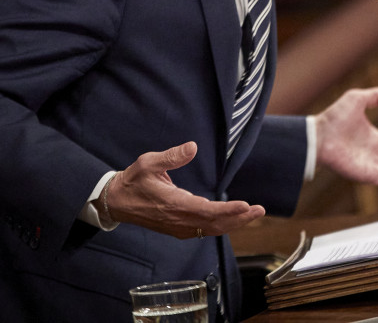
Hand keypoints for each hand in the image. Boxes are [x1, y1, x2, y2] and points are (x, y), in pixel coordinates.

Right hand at [105, 141, 265, 238]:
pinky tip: (233, 219)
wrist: (117, 203)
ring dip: (234, 223)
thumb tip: (192, 147)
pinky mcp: (179, 228)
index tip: (246, 206)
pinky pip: (205, 230)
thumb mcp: (148, 163)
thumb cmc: (133, 181)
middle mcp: (179, 220)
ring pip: (211, 229)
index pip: (207, 211)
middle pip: (215, 224)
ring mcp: (180, 227)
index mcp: (173, 205)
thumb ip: (171, 156)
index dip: (228, 210)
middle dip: (239, 218)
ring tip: (253, 214)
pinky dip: (222, 225)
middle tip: (259, 210)